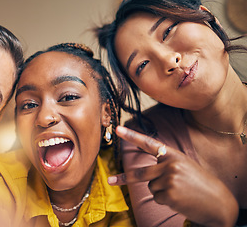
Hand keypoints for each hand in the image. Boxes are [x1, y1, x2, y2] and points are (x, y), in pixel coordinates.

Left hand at [109, 126, 237, 226]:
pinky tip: (179, 199)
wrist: (219, 202)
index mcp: (173, 155)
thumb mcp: (184, 166)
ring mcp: (169, 179)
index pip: (149, 143)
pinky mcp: (169, 193)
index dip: (132, 136)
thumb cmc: (199, 184)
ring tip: (178, 191)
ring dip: (160, 191)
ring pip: (150, 187)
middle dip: (127, 178)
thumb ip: (165, 164)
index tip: (118, 129)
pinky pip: (157, 198)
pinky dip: (165, 201)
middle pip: (140, 172)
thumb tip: (142, 174)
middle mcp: (170, 164)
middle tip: (112, 179)